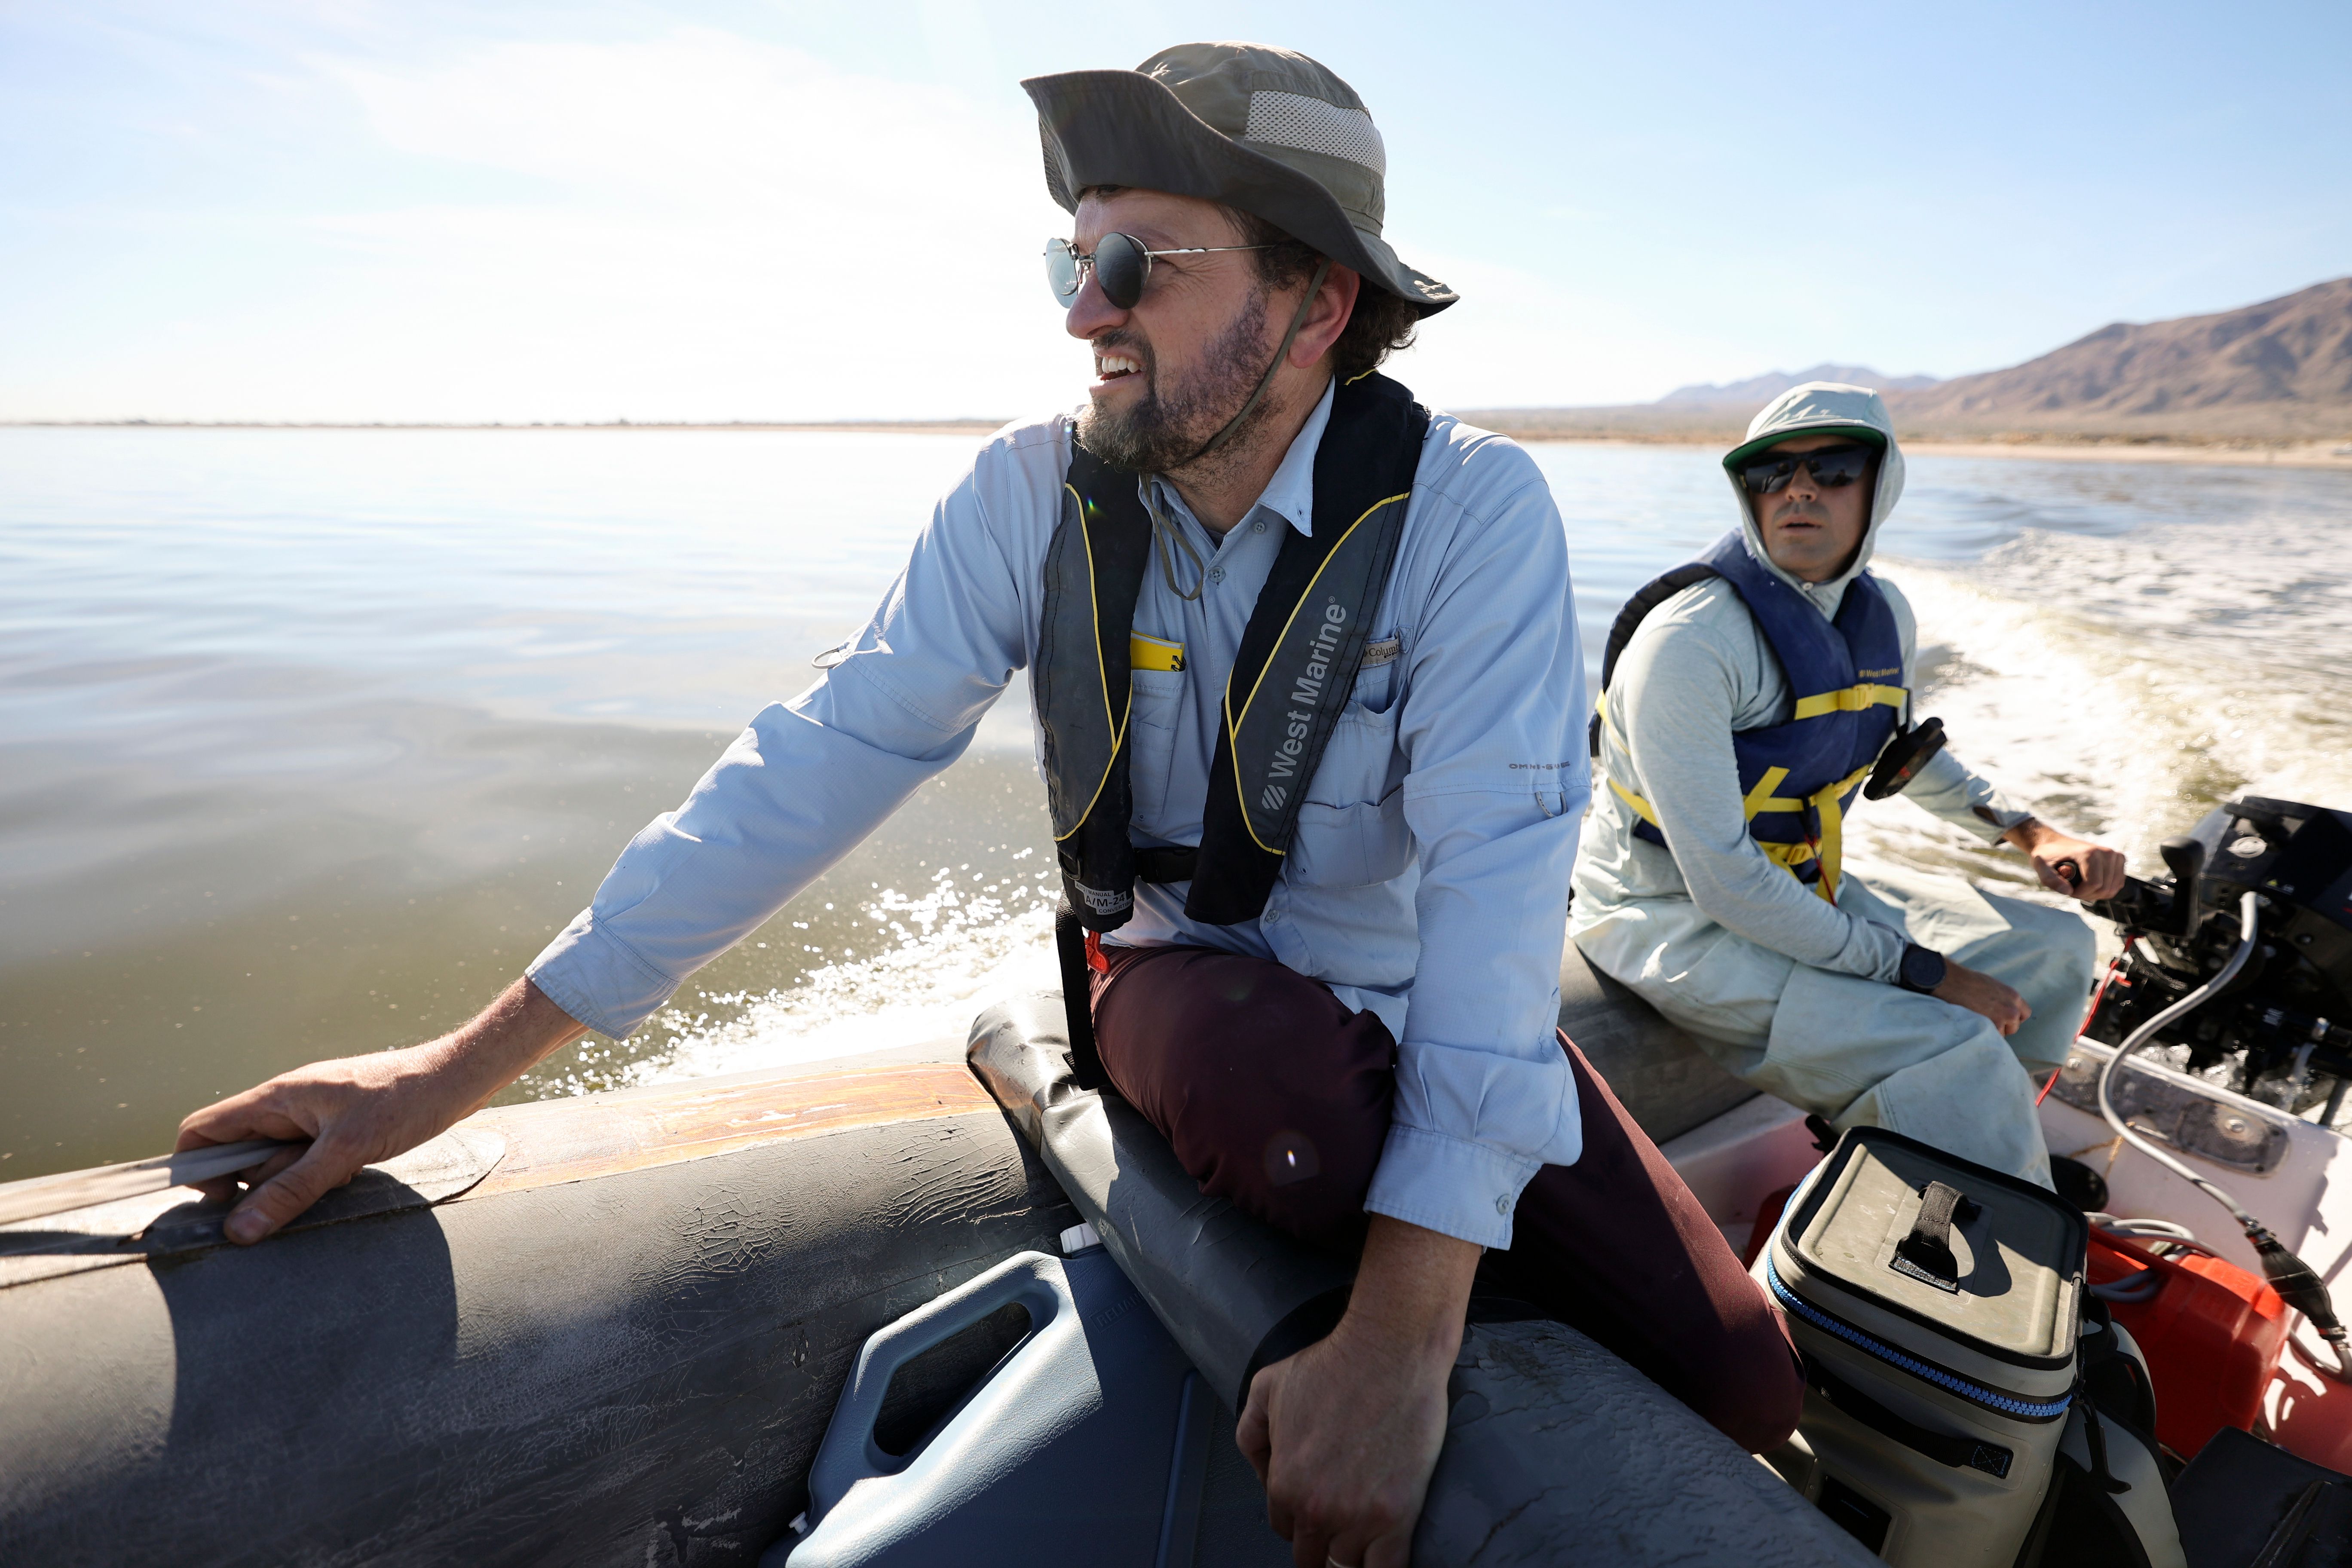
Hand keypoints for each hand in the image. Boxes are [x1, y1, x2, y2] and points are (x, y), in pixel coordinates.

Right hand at [175, 977, 583, 1243]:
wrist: (457, 1078)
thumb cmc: (404, 1101)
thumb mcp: (345, 1151)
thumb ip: (292, 1189)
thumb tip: (239, 1228)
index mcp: (276, 1097)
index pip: (203, 1129)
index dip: (198, 1169)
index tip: (222, 1201)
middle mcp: (286, 1104)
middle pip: (240, 1152)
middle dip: (261, 1180)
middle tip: (304, 1183)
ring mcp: (311, 1115)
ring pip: (277, 1160)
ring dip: (297, 1179)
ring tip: (338, 1171)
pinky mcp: (336, 1127)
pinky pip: (308, 1160)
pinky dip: (323, 1173)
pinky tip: (353, 1170)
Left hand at [1237, 1216, 1479, 1567]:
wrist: (1390, 1350)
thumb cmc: (1335, 1364)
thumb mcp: (1266, 1388)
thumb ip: (1251, 1434)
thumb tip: (1262, 1470)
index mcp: (1284, 1484)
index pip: (1285, 1528)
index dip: (1301, 1516)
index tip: (1318, 1504)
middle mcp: (1317, 1509)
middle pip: (1314, 1555)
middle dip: (1324, 1539)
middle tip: (1342, 1515)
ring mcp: (1358, 1517)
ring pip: (1348, 1563)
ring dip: (1355, 1547)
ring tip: (1366, 1522)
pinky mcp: (1397, 1518)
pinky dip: (1382, 1566)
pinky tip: (1383, 1550)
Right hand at [1932, 959, 2030, 1036]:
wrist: (1954, 983)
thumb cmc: (1968, 981)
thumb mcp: (1993, 986)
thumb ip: (2002, 998)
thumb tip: (1999, 1008)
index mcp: (2013, 996)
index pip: (2025, 1013)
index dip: (2014, 1018)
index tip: (2005, 1018)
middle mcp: (2011, 1009)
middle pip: (2014, 1026)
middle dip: (2004, 1026)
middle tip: (1989, 1022)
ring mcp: (2001, 1019)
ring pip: (2002, 1034)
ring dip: (1993, 1031)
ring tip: (1979, 1022)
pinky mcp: (1991, 1027)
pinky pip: (1992, 1037)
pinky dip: (1984, 1034)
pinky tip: (1974, 1025)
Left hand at [2005, 819, 2125, 900]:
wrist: (2054, 843)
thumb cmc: (2047, 855)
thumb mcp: (2041, 867)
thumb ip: (2050, 879)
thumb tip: (2068, 891)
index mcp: (2089, 853)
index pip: (2094, 884)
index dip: (2079, 893)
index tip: (2067, 890)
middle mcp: (2106, 852)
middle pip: (2104, 888)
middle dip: (2087, 894)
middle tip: (2072, 888)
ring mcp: (2114, 855)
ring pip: (2112, 888)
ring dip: (2096, 893)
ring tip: (2080, 886)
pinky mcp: (2119, 859)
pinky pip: (2117, 884)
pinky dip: (2105, 889)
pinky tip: (2091, 884)